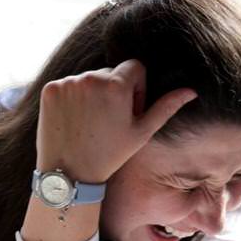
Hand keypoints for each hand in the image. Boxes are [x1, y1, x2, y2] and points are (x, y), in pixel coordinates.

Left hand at [34, 59, 196, 182]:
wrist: (68, 173)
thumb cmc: (110, 154)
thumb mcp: (142, 132)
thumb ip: (165, 107)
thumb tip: (191, 90)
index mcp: (116, 84)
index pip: (135, 67)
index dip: (137, 88)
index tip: (129, 110)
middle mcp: (90, 77)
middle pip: (111, 72)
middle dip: (115, 90)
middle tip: (110, 121)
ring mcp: (67, 83)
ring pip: (89, 79)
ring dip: (93, 94)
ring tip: (91, 122)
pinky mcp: (49, 89)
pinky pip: (68, 85)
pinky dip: (72, 97)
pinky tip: (75, 120)